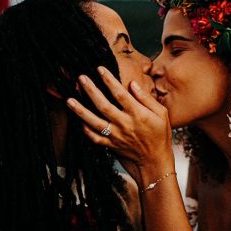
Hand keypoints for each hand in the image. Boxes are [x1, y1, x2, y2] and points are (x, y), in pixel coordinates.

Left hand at [66, 66, 173, 185]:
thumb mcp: (161, 114)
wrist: (154, 161)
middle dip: (91, 91)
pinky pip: (94, 137)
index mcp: (137, 114)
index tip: (100, 69)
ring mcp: (116, 136)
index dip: (109, 80)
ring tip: (69, 100)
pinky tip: (78, 120)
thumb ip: (146, 98)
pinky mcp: (110, 145)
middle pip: (103, 105)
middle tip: (81, 78)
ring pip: (94, 122)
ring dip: (80, 110)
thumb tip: (132, 83)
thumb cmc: (160, 135)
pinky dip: (84, 129)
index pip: (120, 94)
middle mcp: (124, 124)